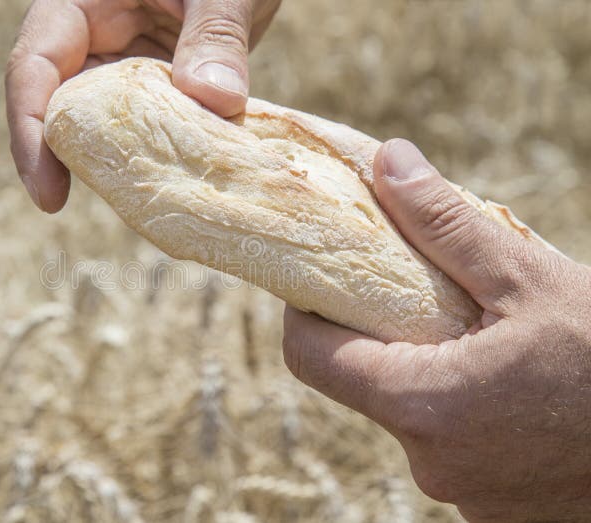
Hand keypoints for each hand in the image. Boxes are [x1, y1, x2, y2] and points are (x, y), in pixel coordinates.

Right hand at [6, 0, 280, 211]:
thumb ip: (216, 34)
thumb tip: (215, 101)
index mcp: (81, 0)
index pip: (34, 64)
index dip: (29, 129)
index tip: (47, 193)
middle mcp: (91, 35)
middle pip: (55, 103)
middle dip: (59, 157)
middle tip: (66, 207)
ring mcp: (121, 62)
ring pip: (97, 122)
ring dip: (110, 162)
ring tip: (130, 203)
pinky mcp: (153, 85)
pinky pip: (140, 126)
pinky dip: (151, 155)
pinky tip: (169, 185)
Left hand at [282, 139, 590, 521]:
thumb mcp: (531, 281)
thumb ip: (446, 225)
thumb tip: (386, 163)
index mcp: (420, 404)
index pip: (308, 355)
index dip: (309, 310)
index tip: (333, 278)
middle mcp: (427, 460)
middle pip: (362, 381)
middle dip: (383, 331)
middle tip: (425, 293)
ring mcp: (460, 491)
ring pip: (410, 411)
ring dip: (429, 369)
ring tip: (482, 336)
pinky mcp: (490, 507)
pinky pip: (451, 443)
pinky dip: (463, 408)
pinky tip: (507, 384)